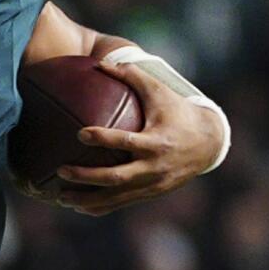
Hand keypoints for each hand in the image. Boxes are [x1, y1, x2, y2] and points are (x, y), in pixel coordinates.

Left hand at [52, 59, 226, 215]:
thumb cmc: (178, 112)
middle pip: (117, 177)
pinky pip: (122, 203)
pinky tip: (77, 206)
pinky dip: (100, 207)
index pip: (126, 142)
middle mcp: (155, 167)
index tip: (80, 134)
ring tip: (60, 196)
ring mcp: (153, 184)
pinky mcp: (151, 193)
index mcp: (157, 142)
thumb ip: (131, 76)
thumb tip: (99, 62)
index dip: (104, 139)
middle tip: (61, 170)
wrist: (209, 143)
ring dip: (88, 198)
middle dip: (87, 176)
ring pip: (117, 196)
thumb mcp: (159, 92)